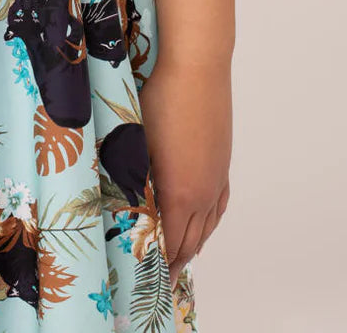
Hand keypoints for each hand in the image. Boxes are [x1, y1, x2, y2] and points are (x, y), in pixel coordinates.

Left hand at [138, 55, 232, 285]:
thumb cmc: (160, 99)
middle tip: (162, 278)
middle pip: (191, 241)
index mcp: (180, 193)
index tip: (149, 279)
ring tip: (181, 257)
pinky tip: (205, 222)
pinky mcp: (222, 162)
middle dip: (175, 261)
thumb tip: (124, 200)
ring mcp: (217, 177)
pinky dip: (210, 222)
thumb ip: (133, 178)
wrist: (197, 67)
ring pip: (208, 225)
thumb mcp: (136, 142)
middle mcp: (203, 192)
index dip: (160, 264)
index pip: (171, 244)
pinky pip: (219, 205)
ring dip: (194, 244)